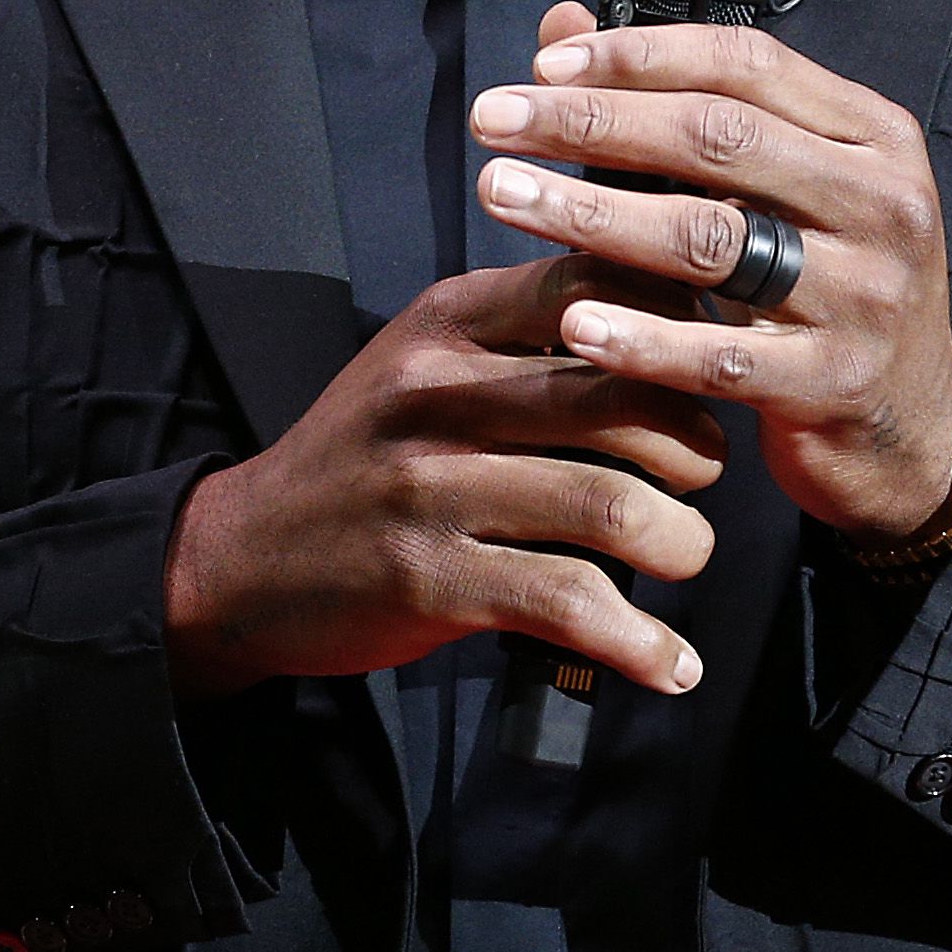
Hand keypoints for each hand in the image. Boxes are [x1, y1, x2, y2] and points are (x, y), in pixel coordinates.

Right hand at [162, 254, 726, 699]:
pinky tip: (672, 662)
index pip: (594, 289)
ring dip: (684, 542)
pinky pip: (570, 603)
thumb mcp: (422, 362)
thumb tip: (670, 332)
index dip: (677, 328)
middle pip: (624, 396)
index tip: (710, 369)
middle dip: (697, 443)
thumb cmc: (365, 457)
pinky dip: (642, 642)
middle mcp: (438, 390)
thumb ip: (523, 338)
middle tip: (706, 475)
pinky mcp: (428, 579)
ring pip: (612, 504)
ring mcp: (430, 486)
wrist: (241, 559)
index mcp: (447, 321)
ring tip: (687, 555)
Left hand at [468, 3, 951, 546]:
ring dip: (591, 212)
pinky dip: (642, 336)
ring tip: (501, 194)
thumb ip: (680, 103)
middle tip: (493, 121)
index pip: (745, 64)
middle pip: (718, 138)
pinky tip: (571, 321)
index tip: (542, 64)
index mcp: (872, 134)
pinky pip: (721, 354)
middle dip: (592, 121)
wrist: (910, 428)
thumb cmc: (827, 285)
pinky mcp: (836, 381)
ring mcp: (867, 295)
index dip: (638, 56)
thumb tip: (560, 24)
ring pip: (711, 238)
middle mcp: (882, 202)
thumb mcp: (781, 184)